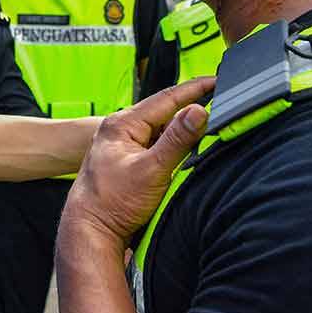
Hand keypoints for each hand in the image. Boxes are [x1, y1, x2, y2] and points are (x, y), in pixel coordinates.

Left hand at [60, 77, 214, 247]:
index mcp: (122, 124)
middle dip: (190, 105)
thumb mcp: (151, 170)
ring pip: (160, 129)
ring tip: (209, 123)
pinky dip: (172, 144)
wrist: (90, 232)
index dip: (195, 89)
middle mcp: (120, 129)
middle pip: (164, 111)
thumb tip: (199, 111)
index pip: (166, 98)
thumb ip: (177, 140)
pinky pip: (155, 144)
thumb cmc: (112, 203)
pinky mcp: (127, 161)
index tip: (217, 80)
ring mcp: (123, 145)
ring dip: (182, 128)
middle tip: (220, 100)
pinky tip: (186, 150)